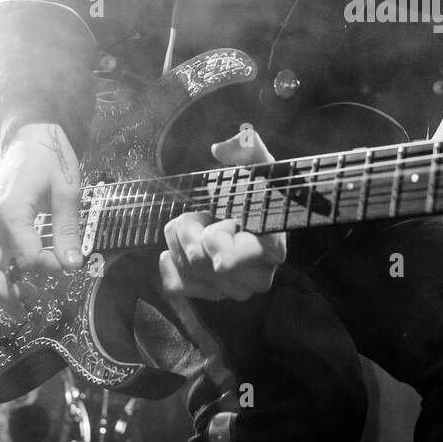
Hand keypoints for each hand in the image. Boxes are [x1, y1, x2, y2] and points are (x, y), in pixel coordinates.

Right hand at [0, 123, 83, 316]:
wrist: (29, 135)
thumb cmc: (51, 158)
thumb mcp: (67, 190)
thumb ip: (67, 230)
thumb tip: (72, 266)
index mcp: (11, 211)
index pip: (26, 256)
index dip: (48, 267)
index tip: (69, 266)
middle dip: (9, 292)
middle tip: (33, 303)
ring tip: (20, 305)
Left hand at [158, 126, 286, 302]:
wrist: (240, 215)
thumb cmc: (252, 191)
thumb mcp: (256, 164)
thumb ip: (246, 147)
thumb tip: (221, 148)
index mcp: (273, 244)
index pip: (254, 256)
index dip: (229, 250)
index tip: (210, 236)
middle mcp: (258, 274)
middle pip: (210, 263)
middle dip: (193, 232)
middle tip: (200, 213)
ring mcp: (234, 288)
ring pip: (191, 271)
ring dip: (180, 243)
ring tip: (192, 224)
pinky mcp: (211, 293)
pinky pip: (178, 287)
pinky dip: (169, 266)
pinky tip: (171, 251)